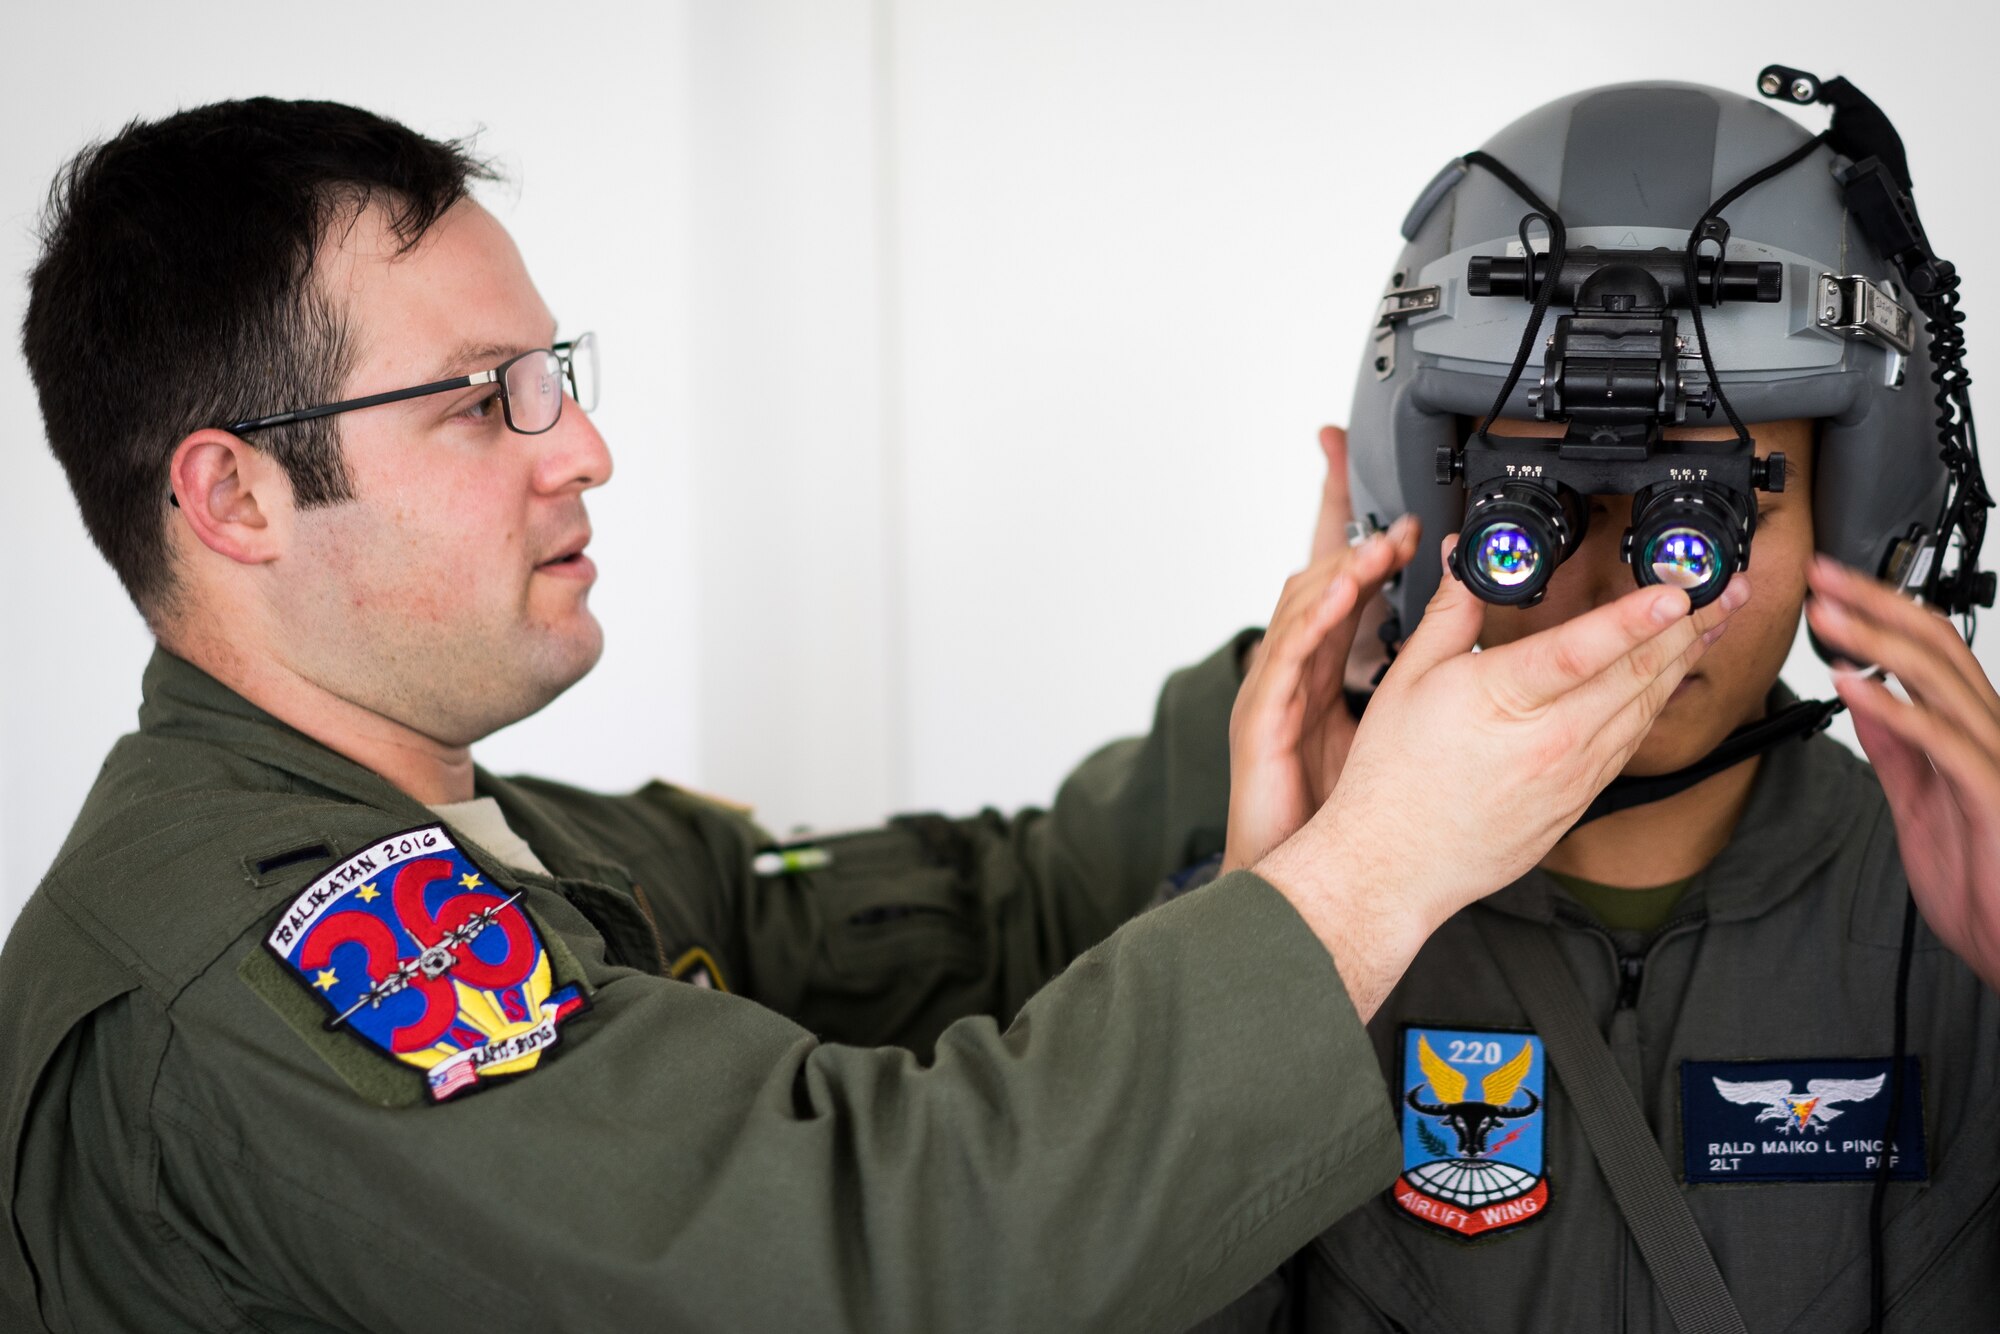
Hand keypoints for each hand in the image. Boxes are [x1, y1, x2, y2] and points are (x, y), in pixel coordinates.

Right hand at [1224, 512, 1420, 872]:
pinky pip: (1286, 656)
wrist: (1306, 875)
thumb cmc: (1339, 811)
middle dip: (1356, 547)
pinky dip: (1314, 618)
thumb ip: (1413, 677)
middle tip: (1400, 526)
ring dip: (1340, 571)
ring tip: (1377, 547)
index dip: (1368, 551)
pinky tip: (1343, 594)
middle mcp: (1295, 672)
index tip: (1409, 524)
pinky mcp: (1262, 716)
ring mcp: (1274, 690)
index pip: (1346, 593)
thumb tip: (1465, 643)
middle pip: (1319, 587)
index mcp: (1325, 672)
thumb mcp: (1389, 729)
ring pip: (1301, 609)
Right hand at [1257, 538, 1747, 1017]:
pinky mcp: (1580, 799)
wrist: (1395, 863)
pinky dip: (1655, 702)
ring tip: (1712, 621)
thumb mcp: (1409, 679)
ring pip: (1644, 707)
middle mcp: (1550, 740)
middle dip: (1688, 625)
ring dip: (1682, 659)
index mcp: (1502, 700)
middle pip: (1636, 673)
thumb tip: (1464, 561)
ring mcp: (1572, 774)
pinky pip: (1630, 742)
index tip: (1675, 589)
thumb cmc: (1393, 778)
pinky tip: (1666, 679)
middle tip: (1722, 588)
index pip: (1583, 649)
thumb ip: (1450, 612)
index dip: (1634, 617)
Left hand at [1805, 556, 1999, 991]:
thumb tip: (1863, 695)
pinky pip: (1942, 742)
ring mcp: (1995, 759)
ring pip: (1940, 682)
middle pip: (1935, 647)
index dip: (1880, 610)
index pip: (1929, 650)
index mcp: (1971, 730)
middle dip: (1874, 605)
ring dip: (1875, 642)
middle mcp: (1990, 732)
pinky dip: (1895, 709)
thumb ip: (1896, 747)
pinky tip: (1853, 685)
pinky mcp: (1991, 795)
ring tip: (1825, 615)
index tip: (1826, 586)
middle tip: (1818, 575)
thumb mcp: (1919, 800)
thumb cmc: (1980, 876)